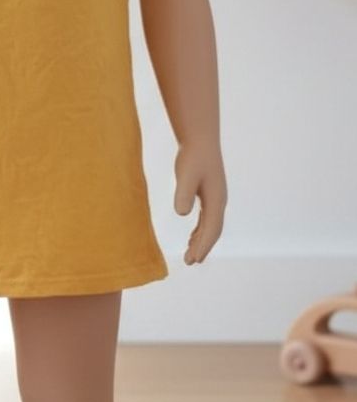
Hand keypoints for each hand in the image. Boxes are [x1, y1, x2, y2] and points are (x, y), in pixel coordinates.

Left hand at [173, 139, 226, 264]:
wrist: (200, 139)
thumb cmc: (192, 156)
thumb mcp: (185, 175)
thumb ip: (184, 194)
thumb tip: (182, 214)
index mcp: (216, 199)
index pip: (212, 229)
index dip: (203, 246)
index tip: (193, 259)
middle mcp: (220, 201)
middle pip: (213, 231)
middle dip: (203, 247)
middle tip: (190, 261)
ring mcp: (216, 197)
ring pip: (211, 226)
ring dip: (202, 241)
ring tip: (191, 255)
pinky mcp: (209, 194)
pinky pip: (207, 218)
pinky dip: (201, 231)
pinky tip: (192, 238)